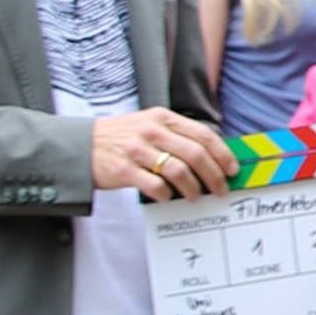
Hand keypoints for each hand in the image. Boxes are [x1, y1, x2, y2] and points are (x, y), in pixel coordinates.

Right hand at [92, 107, 234, 200]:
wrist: (82, 145)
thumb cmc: (123, 137)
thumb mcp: (150, 125)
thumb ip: (177, 136)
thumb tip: (212, 158)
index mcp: (163, 118)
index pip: (203, 135)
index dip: (223, 154)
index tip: (232, 169)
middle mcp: (152, 131)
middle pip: (196, 154)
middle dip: (214, 175)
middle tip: (220, 189)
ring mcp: (137, 150)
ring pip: (179, 171)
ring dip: (194, 188)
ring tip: (196, 196)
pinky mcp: (125, 169)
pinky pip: (156, 186)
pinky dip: (167, 194)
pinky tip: (168, 196)